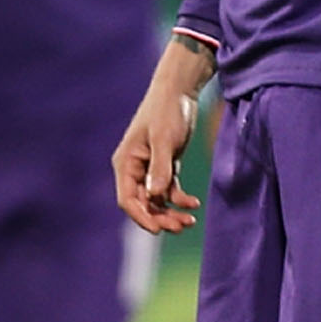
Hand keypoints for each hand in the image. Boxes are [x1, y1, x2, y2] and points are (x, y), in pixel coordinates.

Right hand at [113, 37, 213, 233]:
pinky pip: (169, 191)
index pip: (127, 199)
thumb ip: (160, 168)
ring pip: (156, 201)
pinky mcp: (164, 166)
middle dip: (160, 218)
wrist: (179, 91)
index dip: (141, 217)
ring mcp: (149, 169)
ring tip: (191, 220)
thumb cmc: (167, 111)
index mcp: (126, 163)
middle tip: (182, 226)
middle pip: (143, 204)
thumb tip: (155, 196)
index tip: (158, 229)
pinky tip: (194, 203)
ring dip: (171, 213)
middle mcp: (134, 169)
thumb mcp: (164, 139)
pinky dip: (179, 200)